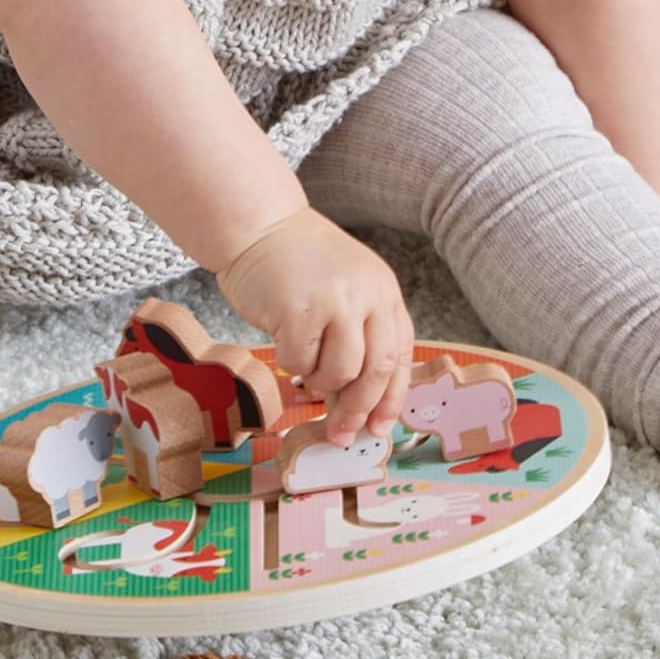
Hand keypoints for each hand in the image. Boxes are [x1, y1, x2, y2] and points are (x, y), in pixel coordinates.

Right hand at [216, 208, 415, 446]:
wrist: (258, 225)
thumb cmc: (296, 264)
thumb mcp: (343, 292)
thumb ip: (356, 337)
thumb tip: (355, 406)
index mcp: (384, 290)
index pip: (401, 355)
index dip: (391, 398)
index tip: (379, 429)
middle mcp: (368, 294)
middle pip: (377, 371)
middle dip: (358, 410)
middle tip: (340, 433)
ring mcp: (335, 301)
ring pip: (340, 373)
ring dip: (319, 382)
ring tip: (305, 364)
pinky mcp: (300, 310)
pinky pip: (300, 363)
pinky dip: (290, 364)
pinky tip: (283, 340)